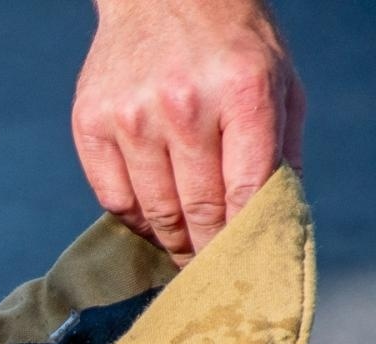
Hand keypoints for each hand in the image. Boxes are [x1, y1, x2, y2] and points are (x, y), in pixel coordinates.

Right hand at [74, 0, 304, 263]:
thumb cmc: (231, 41)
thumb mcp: (279, 80)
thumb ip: (283, 149)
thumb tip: (280, 220)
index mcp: (243, 91)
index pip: (245, 193)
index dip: (244, 242)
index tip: (244, 269)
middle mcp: (184, 104)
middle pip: (199, 210)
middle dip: (210, 250)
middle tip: (213, 271)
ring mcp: (132, 115)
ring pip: (155, 212)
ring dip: (173, 240)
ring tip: (185, 250)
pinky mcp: (92, 123)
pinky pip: (115, 198)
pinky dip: (137, 218)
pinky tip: (154, 216)